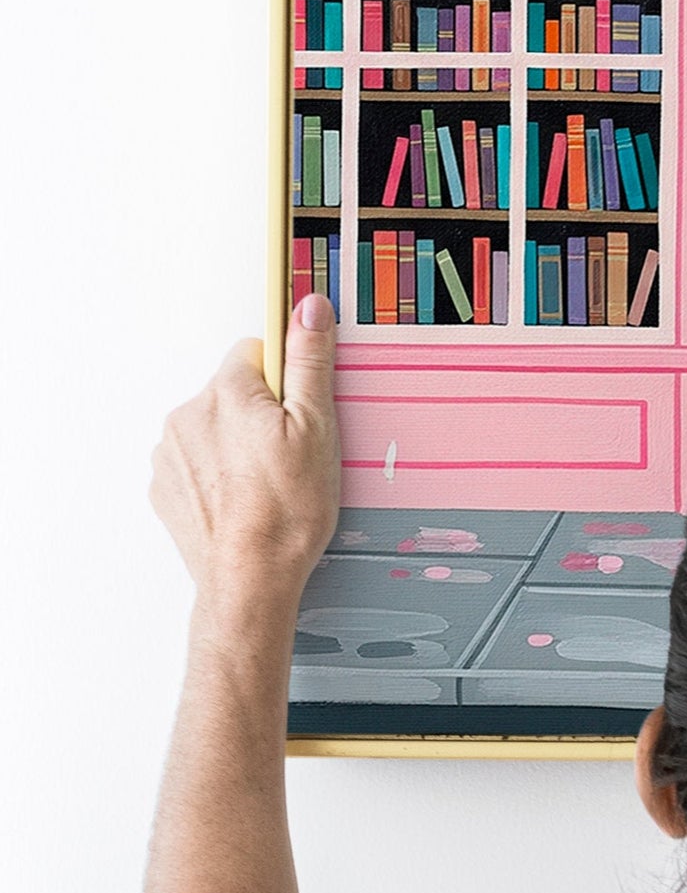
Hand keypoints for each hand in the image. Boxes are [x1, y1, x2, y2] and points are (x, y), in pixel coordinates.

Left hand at [150, 296, 341, 615]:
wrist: (250, 583)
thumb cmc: (286, 512)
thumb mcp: (317, 427)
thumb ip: (308, 361)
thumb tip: (308, 309)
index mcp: (226, 393)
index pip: (255, 350)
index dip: (285, 378)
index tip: (298, 409)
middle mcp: (188, 416)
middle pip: (234, 390)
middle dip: (261, 412)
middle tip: (291, 451)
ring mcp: (171, 456)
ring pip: (215, 426)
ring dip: (237, 442)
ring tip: (268, 481)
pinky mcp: (165, 489)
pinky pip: (196, 461)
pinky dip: (218, 472)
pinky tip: (245, 498)